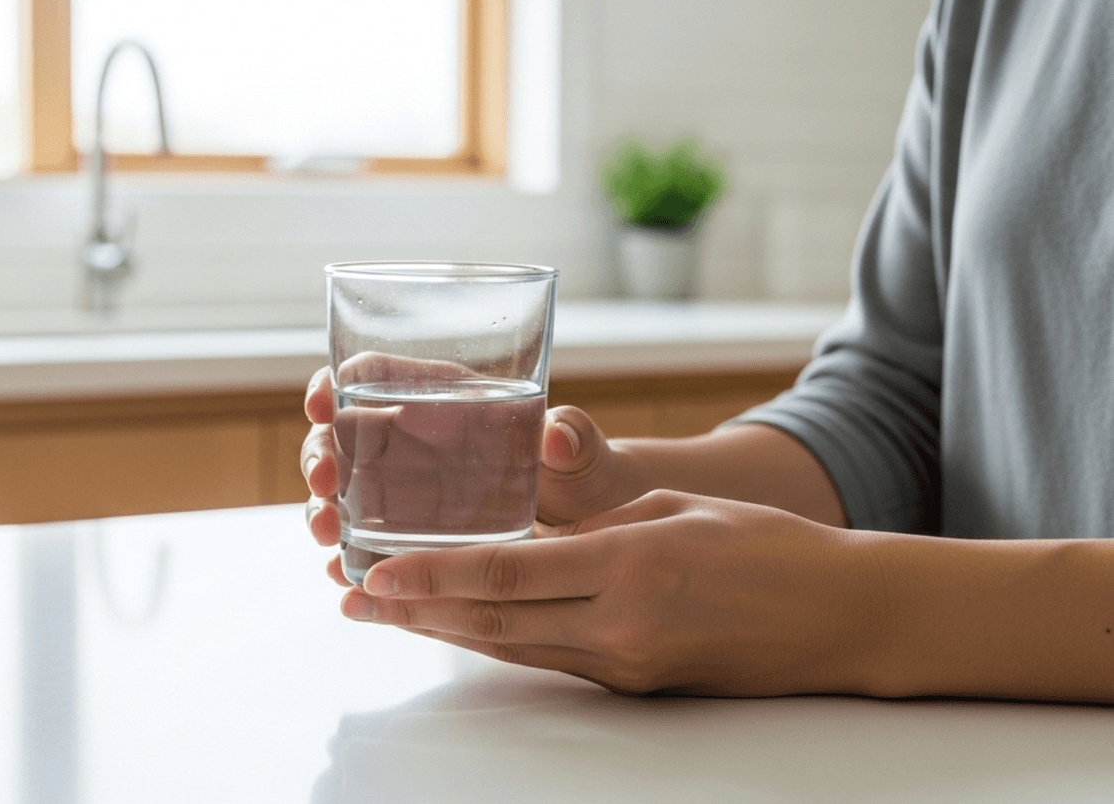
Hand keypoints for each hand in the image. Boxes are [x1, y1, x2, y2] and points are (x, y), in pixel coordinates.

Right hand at [301, 363, 645, 584]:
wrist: (600, 535)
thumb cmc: (589, 478)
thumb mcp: (584, 456)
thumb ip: (575, 441)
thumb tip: (560, 433)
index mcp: (447, 400)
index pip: (374, 378)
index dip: (337, 385)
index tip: (323, 402)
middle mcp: (416, 442)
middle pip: (342, 437)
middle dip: (319, 456)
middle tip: (324, 483)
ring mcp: (408, 492)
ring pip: (344, 492)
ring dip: (322, 510)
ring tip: (327, 537)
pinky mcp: (412, 539)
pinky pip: (366, 542)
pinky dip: (346, 556)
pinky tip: (340, 574)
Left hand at [337, 490, 881, 696]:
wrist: (837, 617)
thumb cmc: (765, 546)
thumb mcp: (672, 509)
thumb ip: (592, 524)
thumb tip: (523, 531)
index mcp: (629, 565)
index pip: (508, 573)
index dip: (433, 576)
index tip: (374, 572)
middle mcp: (619, 624)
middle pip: (494, 621)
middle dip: (415, 611)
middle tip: (352, 598)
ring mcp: (626, 662)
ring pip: (512, 646)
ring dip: (443, 630)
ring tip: (385, 614)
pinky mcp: (633, 680)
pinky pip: (547, 659)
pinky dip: (496, 640)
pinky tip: (460, 625)